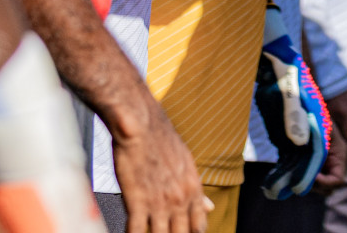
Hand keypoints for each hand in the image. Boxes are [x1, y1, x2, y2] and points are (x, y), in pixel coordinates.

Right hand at [112, 98, 211, 232]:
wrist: (141, 124)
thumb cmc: (160, 140)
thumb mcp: (185, 163)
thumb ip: (195, 189)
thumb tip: (210, 208)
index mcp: (193, 189)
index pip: (199, 226)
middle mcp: (180, 199)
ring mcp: (159, 202)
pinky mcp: (137, 202)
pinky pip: (136, 232)